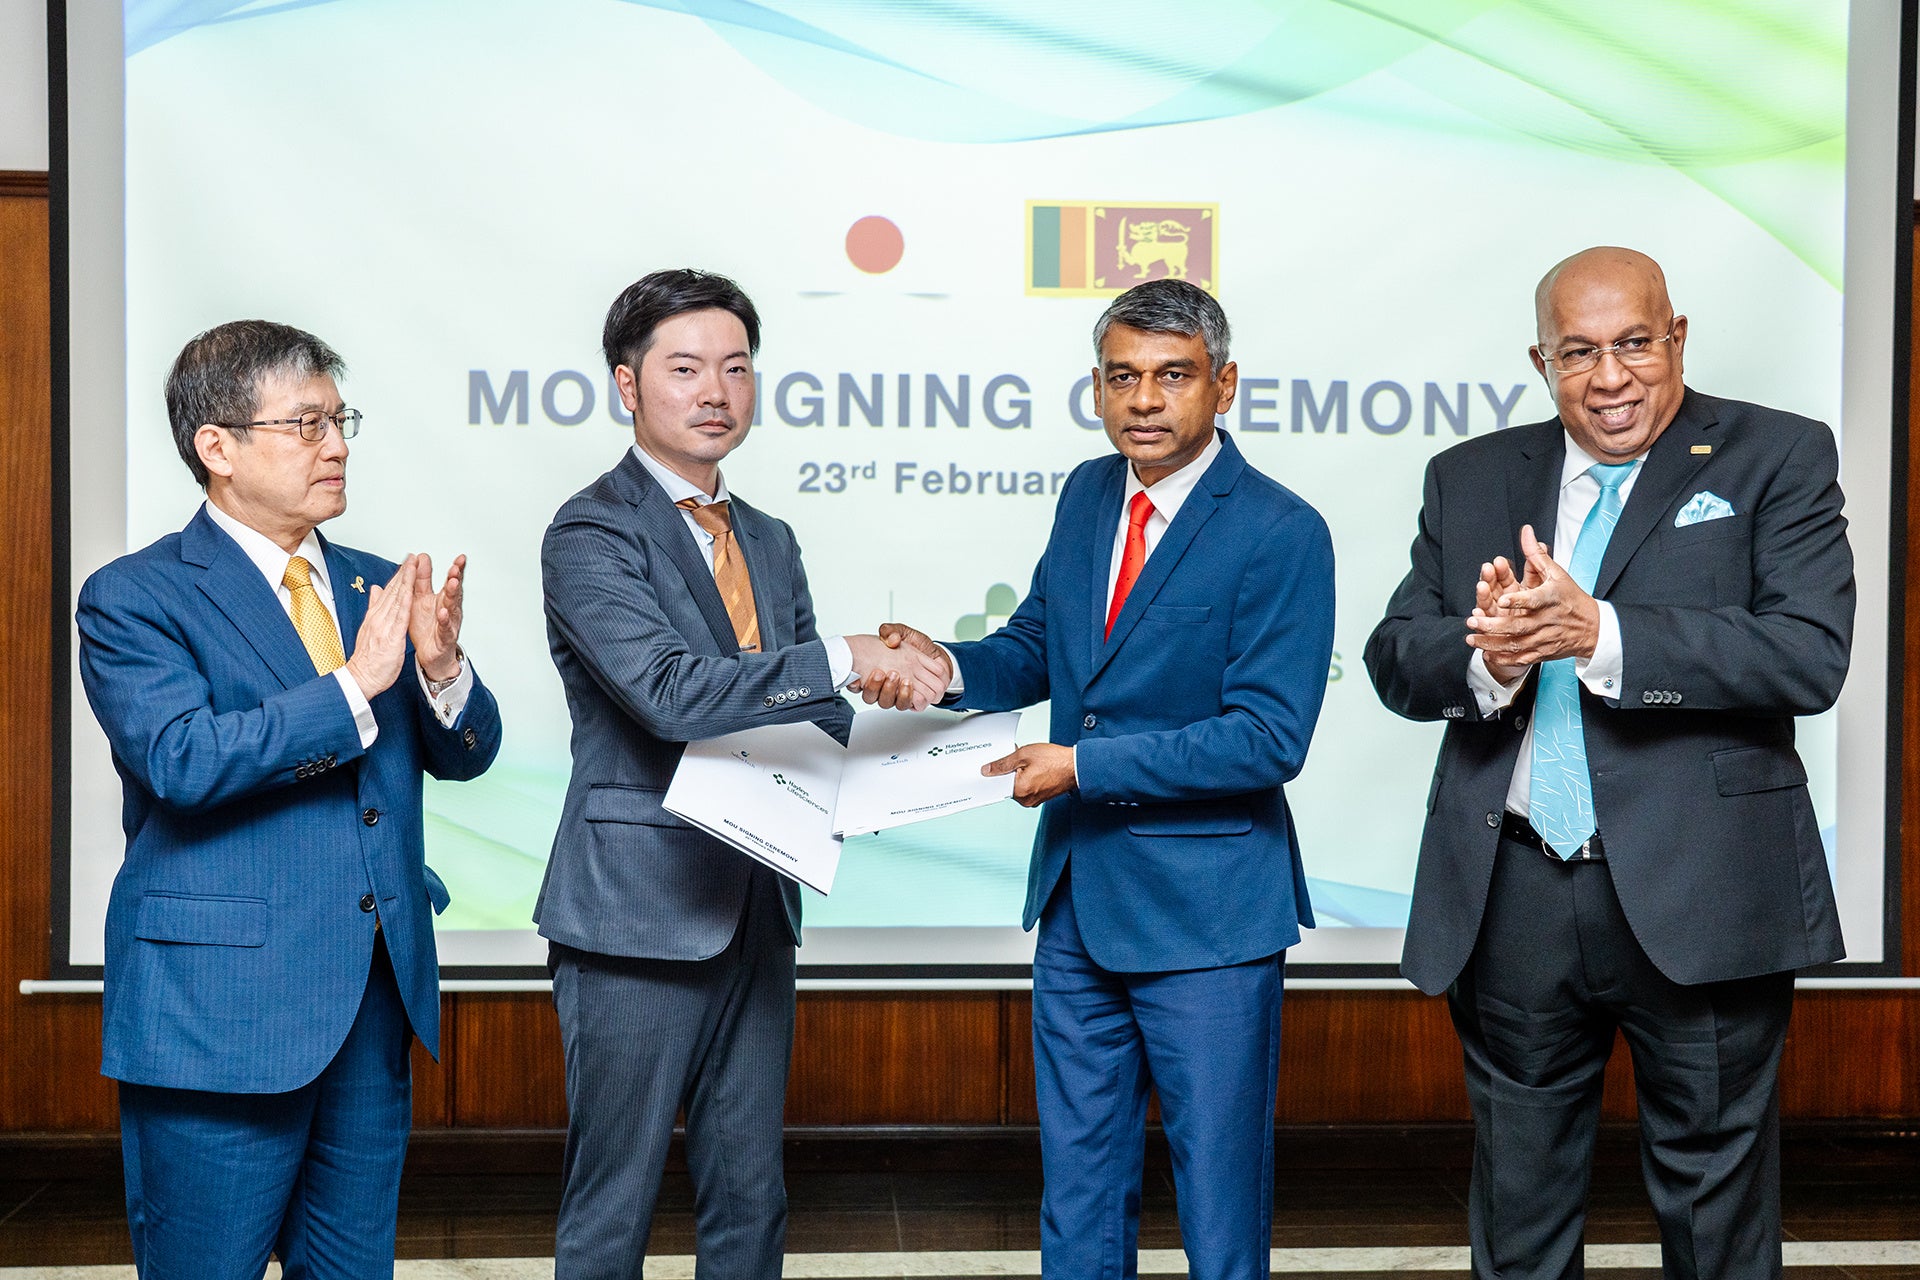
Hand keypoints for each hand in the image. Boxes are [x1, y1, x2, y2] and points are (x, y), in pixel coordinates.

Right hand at [345, 558, 414, 699]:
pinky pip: (400, 616)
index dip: (399, 576)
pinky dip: (405, 601)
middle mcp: (379, 618)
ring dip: (406, 581)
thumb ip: (374, 609)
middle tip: (413, 556)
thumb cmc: (369, 659)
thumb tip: (375, 590)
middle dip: (404, 572)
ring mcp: (384, 626)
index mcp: (375, 617)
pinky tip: (411, 590)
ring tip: (414, 565)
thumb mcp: (370, 629)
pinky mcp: (391, 636)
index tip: (407, 562)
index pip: (388, 592)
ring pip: (397, 599)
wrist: (361, 678)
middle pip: (393, 591)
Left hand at [409, 552, 464, 681]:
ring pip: (453, 608)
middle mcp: (449, 610)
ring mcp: (449, 624)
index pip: (451, 581)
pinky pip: (446, 628)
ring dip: (453, 596)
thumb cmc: (427, 626)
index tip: (460, 558)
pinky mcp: (444, 638)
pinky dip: (445, 620)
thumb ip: (422, 579)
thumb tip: (421, 558)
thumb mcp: (421, 599)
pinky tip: (443, 612)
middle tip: (455, 568)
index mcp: (443, 599)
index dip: (456, 570)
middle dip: (456, 579)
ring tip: (452, 584)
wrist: (429, 654)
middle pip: (454, 592)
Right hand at [846, 627, 951, 711]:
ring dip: (892, 692)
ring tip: (903, 680)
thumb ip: (891, 631)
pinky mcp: (912, 699)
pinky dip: (908, 698)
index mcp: (877, 671)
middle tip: (885, 673)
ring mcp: (897, 693)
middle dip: (875, 687)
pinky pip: (907, 705)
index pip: (857, 683)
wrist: (936, 653)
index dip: (854, 684)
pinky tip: (910, 687)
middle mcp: (885, 685)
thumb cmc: (916, 645)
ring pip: (887, 703)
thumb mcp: (903, 632)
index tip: (856, 680)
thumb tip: (890, 639)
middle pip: (870, 696)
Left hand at [982, 743, 1075, 806]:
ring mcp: (1034, 800)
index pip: (998, 784)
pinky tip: (1036, 768)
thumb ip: (1003, 764)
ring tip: (1031, 763)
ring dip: (1019, 775)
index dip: (996, 771)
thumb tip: (988, 770)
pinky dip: (1028, 778)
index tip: (996, 764)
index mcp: (1019, 791)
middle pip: (1008, 785)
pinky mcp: (1041, 797)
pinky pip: (1028, 788)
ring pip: (1018, 786)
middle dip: (1009, 772)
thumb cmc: (1055, 760)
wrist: (1076, 766)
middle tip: (1019, 759)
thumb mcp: (1023, 755)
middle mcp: (1026, 800)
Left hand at [1464, 524, 1598, 667]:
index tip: (1501, 599)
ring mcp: (1544, 638)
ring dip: (1492, 642)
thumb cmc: (1570, 597)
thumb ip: (1536, 554)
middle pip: (1518, 625)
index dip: (1517, 600)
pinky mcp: (1542, 652)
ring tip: (1471, 638)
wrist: (1592, 628)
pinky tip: (1487, 654)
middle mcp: (1546, 620)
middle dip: (1493, 625)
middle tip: (1472, 621)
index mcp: (1550, 599)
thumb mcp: (1557, 573)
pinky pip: (1521, 658)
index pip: (1533, 599)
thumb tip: (1526, 531)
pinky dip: (1504, 658)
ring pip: (1516, 644)